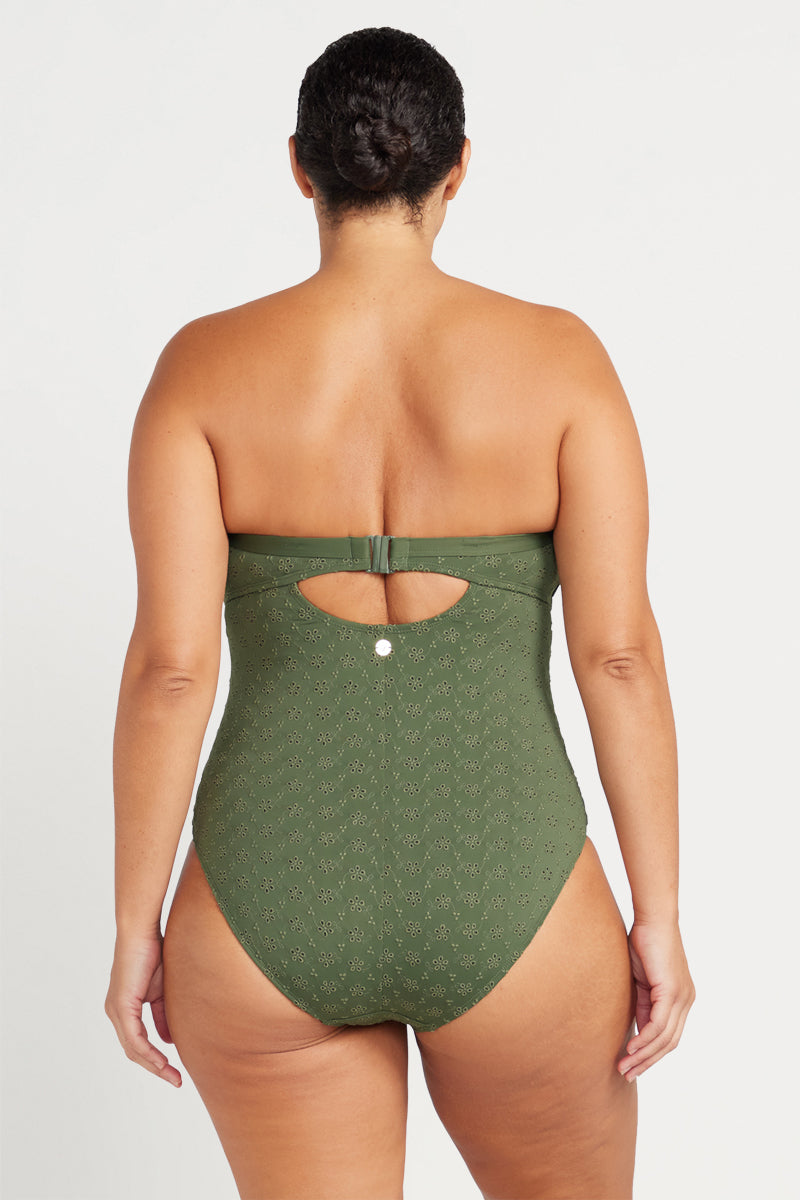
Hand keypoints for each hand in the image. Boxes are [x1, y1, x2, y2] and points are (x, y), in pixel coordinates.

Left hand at [105, 932, 181, 1087]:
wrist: (142, 931)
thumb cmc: (153, 951)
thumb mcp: (162, 989)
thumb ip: (163, 1014)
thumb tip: (169, 1039)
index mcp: (124, 1008)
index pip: (138, 1042)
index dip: (155, 1058)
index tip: (174, 1069)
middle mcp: (115, 1013)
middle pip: (134, 1051)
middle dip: (156, 1068)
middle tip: (176, 1080)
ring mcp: (116, 1011)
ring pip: (133, 1049)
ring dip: (154, 1065)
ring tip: (173, 1076)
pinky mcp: (121, 1007)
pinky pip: (135, 1038)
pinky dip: (149, 1052)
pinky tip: (163, 1061)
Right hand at [617, 919, 694, 1081]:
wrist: (653, 919)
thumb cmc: (645, 942)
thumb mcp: (643, 980)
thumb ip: (644, 1004)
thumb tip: (639, 1029)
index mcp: (681, 998)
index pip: (669, 1036)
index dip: (651, 1053)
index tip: (633, 1065)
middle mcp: (686, 1000)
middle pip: (669, 1043)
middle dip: (647, 1061)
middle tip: (627, 1074)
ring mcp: (682, 997)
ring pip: (664, 1038)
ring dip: (643, 1056)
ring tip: (624, 1067)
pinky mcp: (672, 992)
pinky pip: (658, 1025)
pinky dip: (644, 1040)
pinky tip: (630, 1048)